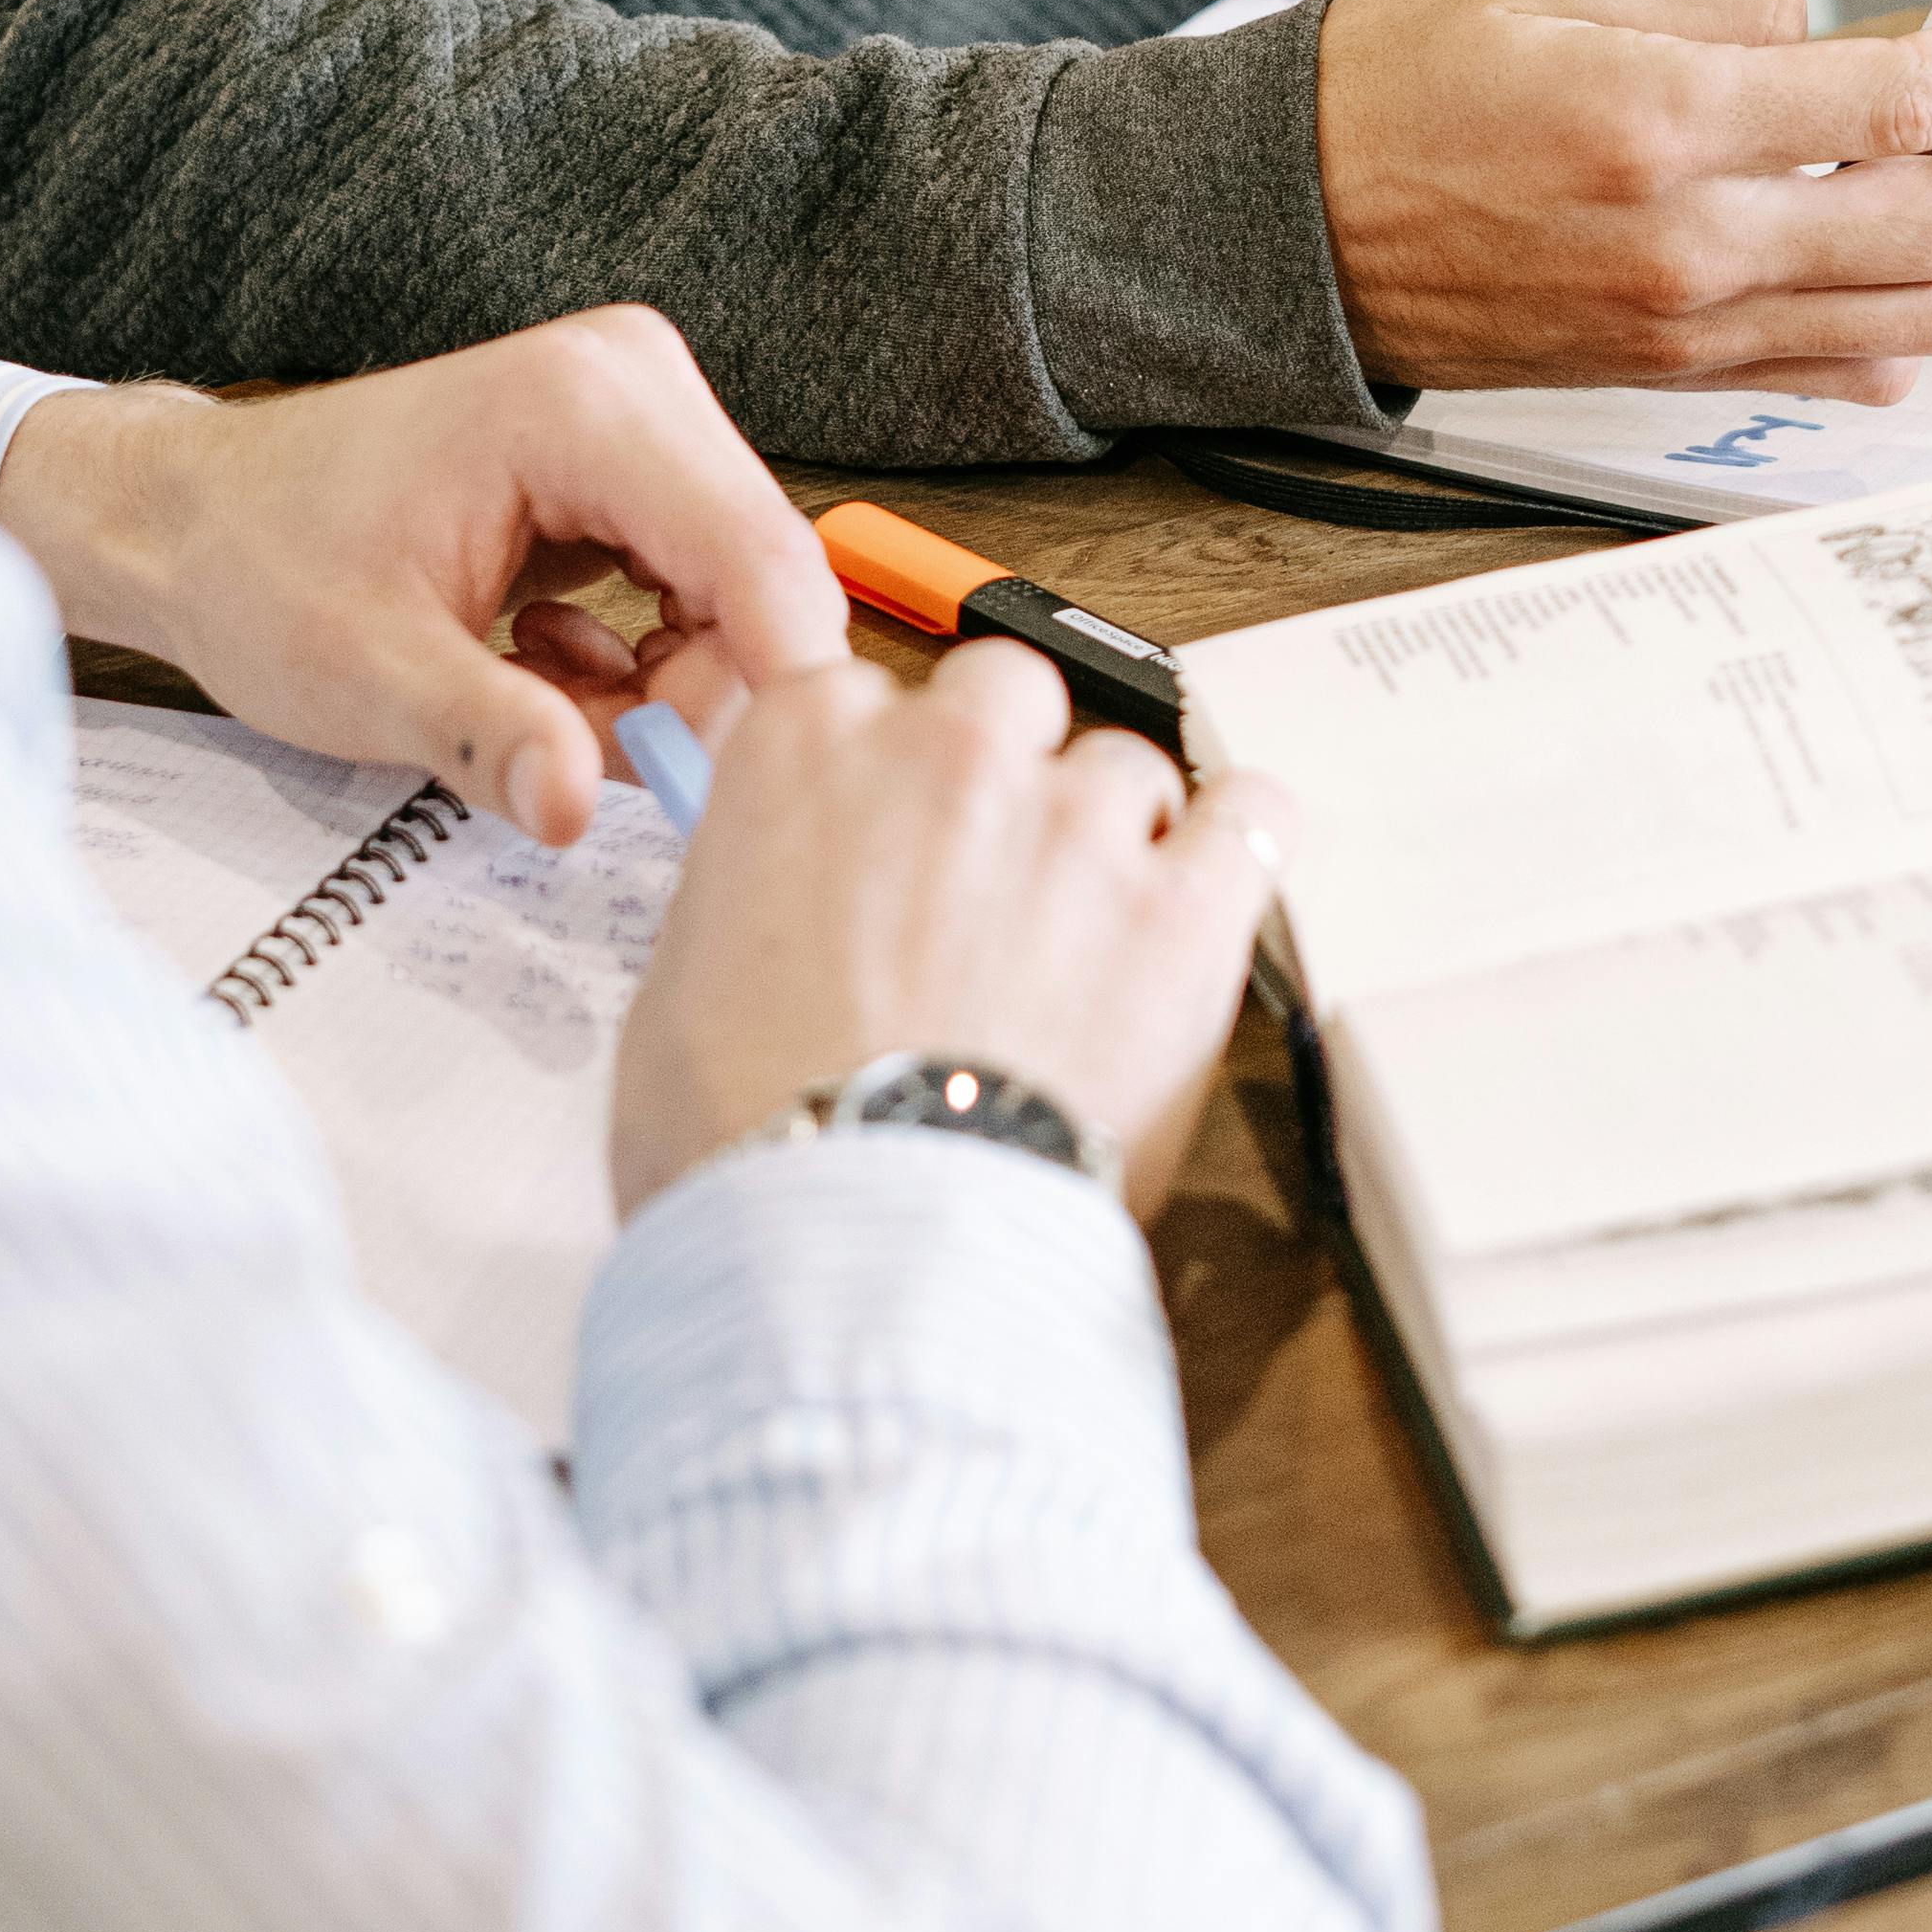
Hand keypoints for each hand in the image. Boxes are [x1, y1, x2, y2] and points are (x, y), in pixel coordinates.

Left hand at [0, 309, 849, 832]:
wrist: (197, 516)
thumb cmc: (259, 562)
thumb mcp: (367, 673)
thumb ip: (490, 735)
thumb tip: (577, 804)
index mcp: (583, 404)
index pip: (756, 554)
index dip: (772, 685)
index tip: (735, 795)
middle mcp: (632, 383)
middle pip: (759, 580)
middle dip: (691, 696)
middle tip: (577, 754)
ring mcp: (638, 416)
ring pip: (735, 595)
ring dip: (657, 687)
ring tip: (529, 698)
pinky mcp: (631, 461)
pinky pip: (696, 589)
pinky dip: (635, 661)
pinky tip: (536, 661)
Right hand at [612, 641, 1280, 1222]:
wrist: (861, 1244)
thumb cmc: (751, 1138)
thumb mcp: (678, 983)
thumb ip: (748, 890)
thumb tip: (780, 904)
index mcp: (807, 747)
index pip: (861, 687)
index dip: (881, 765)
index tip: (888, 822)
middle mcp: (948, 751)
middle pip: (1007, 692)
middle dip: (1006, 770)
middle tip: (988, 881)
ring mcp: (1077, 822)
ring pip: (1127, 765)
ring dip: (1114, 837)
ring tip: (1090, 947)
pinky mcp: (1185, 906)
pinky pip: (1254, 815)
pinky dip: (1238, 851)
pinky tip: (1207, 901)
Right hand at [1315, 0, 1931, 396]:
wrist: (1281, 226)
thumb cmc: (1395, 81)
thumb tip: (1841, 34)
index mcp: (1665, 119)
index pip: (1920, 92)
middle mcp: (1695, 244)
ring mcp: (1691, 329)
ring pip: (1930, 311)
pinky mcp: (1676, 375)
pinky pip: (1855, 368)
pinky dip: (1912, 306)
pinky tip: (1885, 235)